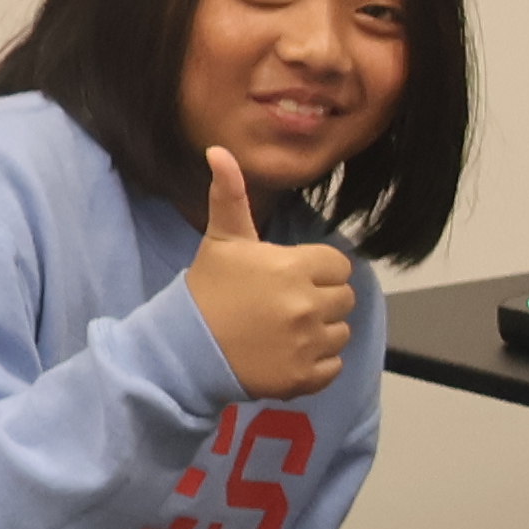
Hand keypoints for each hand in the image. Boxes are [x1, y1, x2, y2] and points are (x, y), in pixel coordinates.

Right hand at [186, 150, 359, 398]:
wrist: (183, 350)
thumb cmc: (207, 291)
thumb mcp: (222, 241)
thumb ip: (230, 196)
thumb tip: (219, 150)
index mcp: (294, 268)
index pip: (338, 265)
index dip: (317, 270)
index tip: (288, 279)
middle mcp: (307, 304)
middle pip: (344, 298)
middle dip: (320, 300)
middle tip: (283, 306)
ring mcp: (308, 343)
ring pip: (341, 332)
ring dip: (320, 333)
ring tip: (282, 331)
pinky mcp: (305, 378)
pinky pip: (334, 366)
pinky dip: (316, 364)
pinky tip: (285, 355)